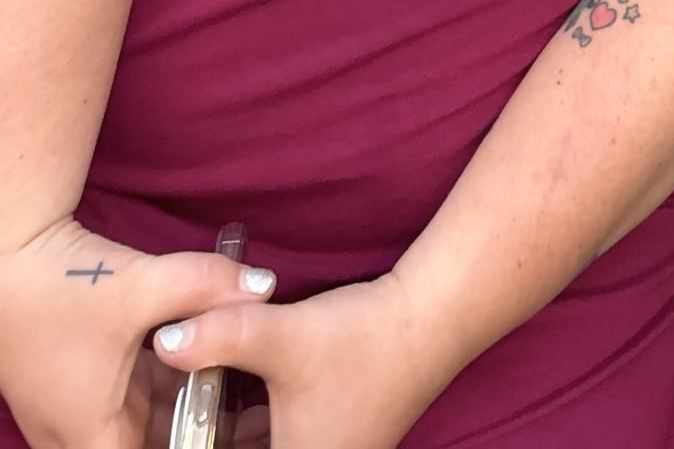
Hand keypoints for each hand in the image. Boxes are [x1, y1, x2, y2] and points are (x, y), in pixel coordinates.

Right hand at [0, 215, 275, 448]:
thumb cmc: (62, 283)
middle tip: (242, 415)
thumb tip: (265, 285)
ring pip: (142, 426)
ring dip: (183, 409)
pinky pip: (131, 401)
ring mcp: (74, 412)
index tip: (223, 438)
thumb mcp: (140, 284)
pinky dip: (166, 386)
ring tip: (235, 388)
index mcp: (88, 436)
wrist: (7, 252)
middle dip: (192, 433)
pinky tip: (204, 360)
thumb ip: (207, 286)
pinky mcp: (79, 384)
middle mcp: (75, 436)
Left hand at [152, 269, 454, 448]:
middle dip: (208, 435)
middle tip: (178, 409)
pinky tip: (232, 390)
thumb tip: (164, 341)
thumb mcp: (283, 337)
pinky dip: (251, 422)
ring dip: (226, 429)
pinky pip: (277, 439)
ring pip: (258, 447)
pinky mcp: (335, 436)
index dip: (198, 444)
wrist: (431, 316)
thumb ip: (220, 338)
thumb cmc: (362, 338)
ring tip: (195, 396)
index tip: (175, 426)